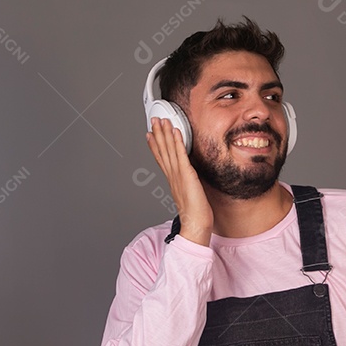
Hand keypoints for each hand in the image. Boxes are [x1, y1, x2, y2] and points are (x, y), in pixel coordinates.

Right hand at [146, 117, 212, 245]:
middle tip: (153, 120)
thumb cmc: (196, 214)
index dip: (154, 146)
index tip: (149, 135)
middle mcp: (172, 176)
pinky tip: (175, 131)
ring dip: (165, 133)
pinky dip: (177, 142)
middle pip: (162, 151)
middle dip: (157, 134)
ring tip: (161, 120)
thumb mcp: (190, 195)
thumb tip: (190, 179)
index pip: (161, 159)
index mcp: (172, 181)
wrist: (195, 224)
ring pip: (169, 150)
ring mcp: (178, 175)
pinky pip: (180, 154)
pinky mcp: (186, 174)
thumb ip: (188, 184)